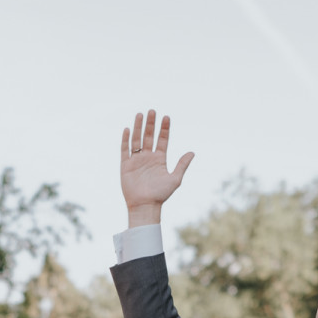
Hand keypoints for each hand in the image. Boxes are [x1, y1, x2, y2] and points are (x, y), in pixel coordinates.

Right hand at [120, 110, 193, 226]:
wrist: (145, 205)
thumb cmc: (160, 195)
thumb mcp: (175, 179)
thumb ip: (182, 165)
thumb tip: (192, 152)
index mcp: (160, 159)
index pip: (162, 140)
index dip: (164, 129)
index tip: (166, 117)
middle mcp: (148, 157)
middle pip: (149, 136)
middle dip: (151, 124)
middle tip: (152, 111)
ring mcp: (136, 160)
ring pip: (137, 140)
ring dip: (138, 127)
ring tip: (140, 114)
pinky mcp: (126, 165)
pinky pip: (125, 150)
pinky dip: (126, 140)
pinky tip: (128, 129)